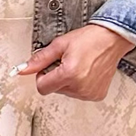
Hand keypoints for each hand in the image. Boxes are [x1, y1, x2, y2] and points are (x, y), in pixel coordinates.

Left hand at [15, 24, 132, 99]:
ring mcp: (89, 93)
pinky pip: (79, 94)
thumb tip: (23, 69)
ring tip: (79, 65)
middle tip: (67, 62)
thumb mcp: (59, 45)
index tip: (49, 66)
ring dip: (67, 81)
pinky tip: (86, 72)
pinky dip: (79, 85)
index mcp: (69, 74)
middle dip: (55, 77)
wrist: (112, 39)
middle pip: (53, 90)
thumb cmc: (89, 39)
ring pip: (66, 92)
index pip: (42, 87)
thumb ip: (39, 59)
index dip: (42, 76)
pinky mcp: (96, 95)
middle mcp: (80, 87)